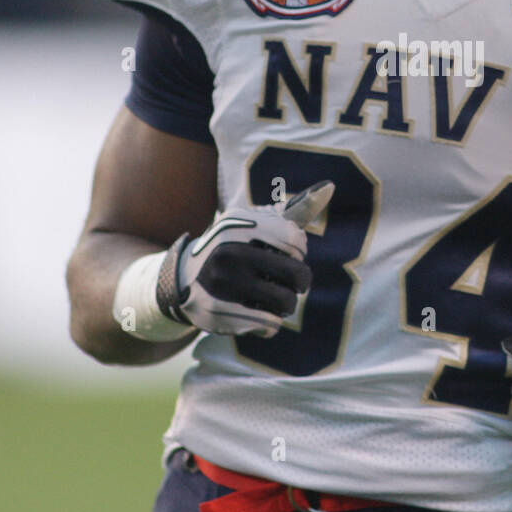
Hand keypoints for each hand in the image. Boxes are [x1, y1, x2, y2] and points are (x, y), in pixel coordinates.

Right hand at [156, 181, 334, 338]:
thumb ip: (292, 211)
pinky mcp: (218, 313)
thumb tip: (330, 187)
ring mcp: (221, 283)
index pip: (295, 240)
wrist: (182, 280)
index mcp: (239, 224)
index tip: (290, 254)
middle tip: (292, 281)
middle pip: (296, 274)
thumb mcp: (254, 224)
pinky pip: (270, 324)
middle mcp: (228, 251)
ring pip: (286, 302)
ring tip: (276, 298)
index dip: (299, 251)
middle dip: (300, 281)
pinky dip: (272, 322)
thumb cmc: (233, 249)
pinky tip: (260, 313)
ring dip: (287, 303)